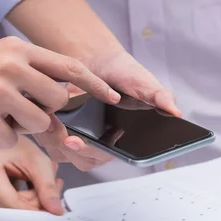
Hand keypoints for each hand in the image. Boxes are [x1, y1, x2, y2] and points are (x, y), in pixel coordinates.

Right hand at [0, 36, 118, 147]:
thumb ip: (32, 78)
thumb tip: (64, 101)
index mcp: (17, 50)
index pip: (69, 67)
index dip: (95, 84)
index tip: (113, 96)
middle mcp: (11, 66)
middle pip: (58, 100)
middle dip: (46, 112)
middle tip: (19, 109)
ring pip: (41, 122)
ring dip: (23, 127)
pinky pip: (12, 138)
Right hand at [0, 136, 63, 214]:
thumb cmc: (16, 148)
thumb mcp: (38, 161)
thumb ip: (47, 186)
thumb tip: (55, 212)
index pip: (11, 202)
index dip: (35, 208)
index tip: (54, 209)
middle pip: (12, 209)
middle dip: (36, 202)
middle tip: (54, 186)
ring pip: (11, 213)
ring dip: (30, 204)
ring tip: (39, 184)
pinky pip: (5, 214)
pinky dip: (21, 206)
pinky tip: (28, 192)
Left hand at [36, 48, 181, 170]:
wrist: (97, 59)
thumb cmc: (124, 74)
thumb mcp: (145, 82)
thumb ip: (160, 96)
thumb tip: (176, 112)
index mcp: (124, 139)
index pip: (111, 157)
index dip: (94, 153)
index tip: (77, 143)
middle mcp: (103, 144)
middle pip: (86, 161)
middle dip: (71, 149)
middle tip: (63, 134)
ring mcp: (82, 140)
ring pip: (66, 156)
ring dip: (55, 141)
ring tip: (52, 122)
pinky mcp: (62, 134)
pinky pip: (50, 145)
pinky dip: (45, 133)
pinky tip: (46, 118)